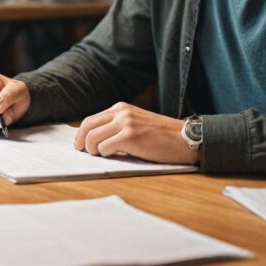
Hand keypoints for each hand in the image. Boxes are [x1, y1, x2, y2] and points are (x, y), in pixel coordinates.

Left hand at [74, 102, 195, 163]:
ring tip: (102, 156)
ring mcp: (125, 124)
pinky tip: (115, 157)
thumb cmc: (161, 136)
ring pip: (92, 138)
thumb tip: (94, 139)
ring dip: (93, 151)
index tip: (80, 145)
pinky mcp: (130, 137)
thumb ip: (118, 126)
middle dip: (80, 143)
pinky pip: (105, 148)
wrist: (184, 138)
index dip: (81, 134)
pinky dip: (105, 155)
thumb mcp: (136, 122)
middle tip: (83, 153)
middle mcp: (121, 113)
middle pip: (87, 127)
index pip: (90, 119)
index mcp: (120, 108)